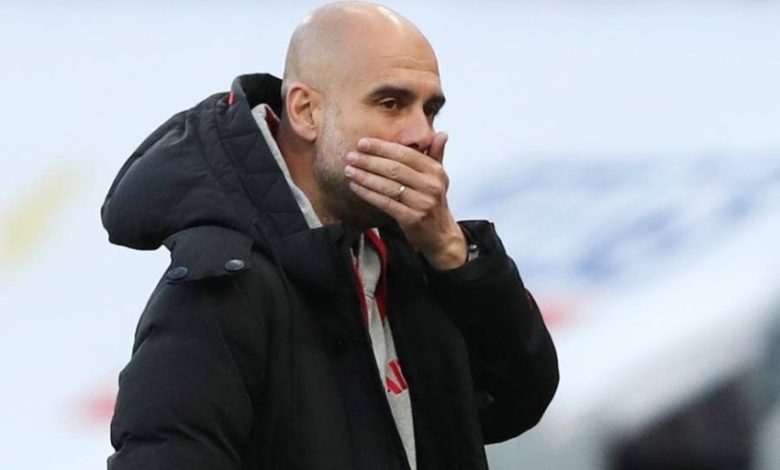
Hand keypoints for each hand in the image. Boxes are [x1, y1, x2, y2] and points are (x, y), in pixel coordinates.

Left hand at [343, 132, 466, 268]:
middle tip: (351, 156)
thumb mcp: (439, 177)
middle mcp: (431, 185)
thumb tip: (442, 134)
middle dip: (370, 161)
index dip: (382, 147)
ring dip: (365, 177)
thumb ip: (437, 154)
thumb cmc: (434, 202)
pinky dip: (369, 194)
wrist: (440, 235)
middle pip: (395, 169)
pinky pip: (386, 203)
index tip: (363, 143)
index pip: (405, 154)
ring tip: (349, 170)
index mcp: (435, 171)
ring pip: (388, 186)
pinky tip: (356, 187)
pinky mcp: (412, 218)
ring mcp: (422, 203)